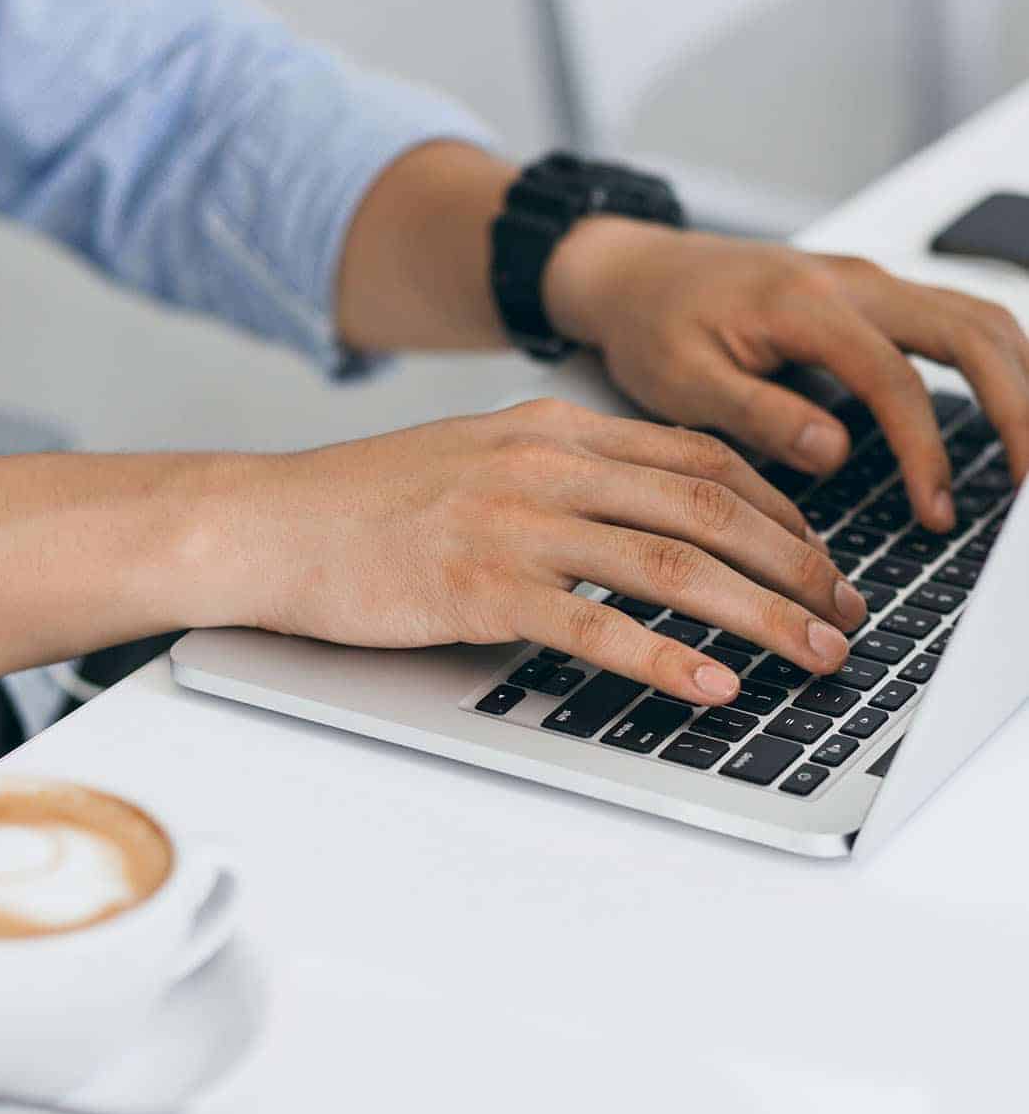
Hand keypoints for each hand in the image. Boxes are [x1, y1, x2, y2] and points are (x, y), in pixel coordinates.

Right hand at [198, 400, 866, 705]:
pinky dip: (665, 658)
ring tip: (814, 652)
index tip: (815, 552)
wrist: (269, 522)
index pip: (698, 456)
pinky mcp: (479, 588)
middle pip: (707, 506)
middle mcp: (545, 465)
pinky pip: (595, 625)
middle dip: (796, 562)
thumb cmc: (366, 502)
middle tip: (844, 611)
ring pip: (670, 563)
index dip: (778, 508)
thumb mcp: (477, 458)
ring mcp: (514, 524)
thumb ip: (558, 473)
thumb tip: (635, 513)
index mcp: (551, 429)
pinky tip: (712, 685)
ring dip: (759, 611)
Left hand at [544, 219, 1028, 529]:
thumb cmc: (652, 325)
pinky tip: (1006, 409)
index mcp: (802, 305)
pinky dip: (993, 362)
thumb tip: (835, 450)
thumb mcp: (682, 382)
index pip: (893, 377)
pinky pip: (953, 318)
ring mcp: (865, 282)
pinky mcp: (868, 295)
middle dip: (1017, 404)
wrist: (635, 273)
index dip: (925, 449)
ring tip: (1028, 455)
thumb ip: (758, 414)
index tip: (937, 509)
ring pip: (976, 315)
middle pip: (970, 329)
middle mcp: (849, 281)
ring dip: (1019, 379)